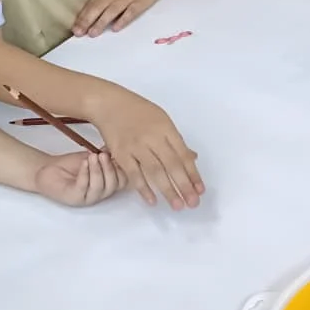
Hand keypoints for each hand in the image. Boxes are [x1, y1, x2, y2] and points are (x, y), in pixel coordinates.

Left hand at [33, 150, 123, 205]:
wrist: (46, 168)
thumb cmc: (69, 165)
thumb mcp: (91, 157)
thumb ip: (105, 155)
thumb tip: (118, 147)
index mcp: (107, 184)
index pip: (124, 180)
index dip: (122, 167)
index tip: (115, 153)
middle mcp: (99, 193)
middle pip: (115, 185)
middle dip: (110, 168)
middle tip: (102, 155)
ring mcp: (87, 198)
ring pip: (100, 187)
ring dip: (98, 170)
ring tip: (91, 157)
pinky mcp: (74, 198)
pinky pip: (84, 187)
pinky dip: (85, 173)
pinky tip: (83, 163)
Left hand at [73, 0, 172, 35]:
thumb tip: (105, 6)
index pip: (94, 2)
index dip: (83, 14)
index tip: (75, 26)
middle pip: (99, 7)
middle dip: (87, 20)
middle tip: (78, 32)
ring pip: (111, 10)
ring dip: (101, 22)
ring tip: (92, 34)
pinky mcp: (143, 1)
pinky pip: (131, 11)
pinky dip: (123, 19)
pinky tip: (116, 28)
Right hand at [90, 88, 203, 208]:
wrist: (109, 104)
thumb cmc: (138, 112)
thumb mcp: (161, 120)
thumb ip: (175, 141)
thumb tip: (192, 158)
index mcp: (166, 129)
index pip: (183, 155)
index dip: (193, 174)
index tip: (200, 190)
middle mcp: (153, 137)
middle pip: (172, 165)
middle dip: (184, 186)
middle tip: (193, 203)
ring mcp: (136, 146)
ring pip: (155, 171)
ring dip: (168, 190)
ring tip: (177, 206)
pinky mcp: (121, 153)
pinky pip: (134, 174)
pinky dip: (143, 188)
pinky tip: (152, 201)